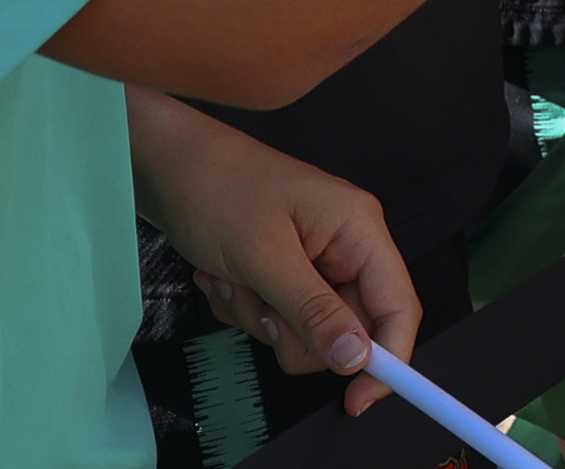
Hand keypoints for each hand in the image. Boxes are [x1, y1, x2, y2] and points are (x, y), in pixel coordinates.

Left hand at [128, 92, 416, 409]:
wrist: (165, 165)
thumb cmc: (217, 189)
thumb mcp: (264, 258)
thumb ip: (314, 312)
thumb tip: (358, 359)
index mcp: (359, 228)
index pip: (398, 306)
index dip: (388, 359)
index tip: (357, 399)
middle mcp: (346, 243)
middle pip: (349, 327)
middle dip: (296, 332)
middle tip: (261, 310)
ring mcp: (315, 257)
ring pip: (307, 329)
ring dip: (262, 319)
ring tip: (232, 281)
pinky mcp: (285, 268)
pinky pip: (279, 317)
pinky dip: (246, 308)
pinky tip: (222, 277)